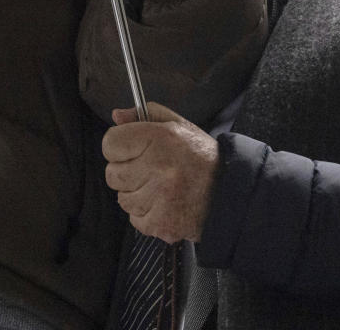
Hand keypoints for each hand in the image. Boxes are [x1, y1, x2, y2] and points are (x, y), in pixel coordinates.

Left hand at [103, 102, 218, 242]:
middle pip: (112, 173)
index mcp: (160, 138)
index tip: (133, 150)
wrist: (229, 191)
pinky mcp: (160, 223)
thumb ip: (146, 116)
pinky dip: (146, 214)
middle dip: (128, 172)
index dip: (120, 146)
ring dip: (137, 194)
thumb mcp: (179, 126)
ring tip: (161, 188)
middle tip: (152, 170)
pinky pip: (134, 219)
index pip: (110, 143)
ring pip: (122, 198)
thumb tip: (117, 116)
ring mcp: (159, 198)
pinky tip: (165, 204)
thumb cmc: (201, 157)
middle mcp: (158, 167)